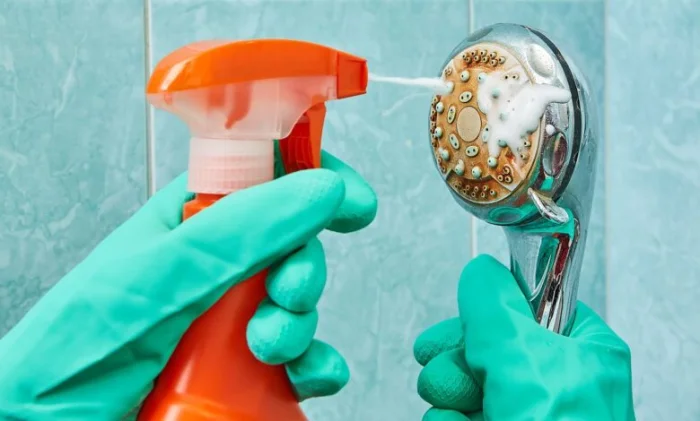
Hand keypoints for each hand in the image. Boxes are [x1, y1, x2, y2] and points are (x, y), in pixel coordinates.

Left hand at [0, 151, 376, 419]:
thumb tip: (317, 188)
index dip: (313, 177)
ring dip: (301, 324)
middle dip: (303, 267)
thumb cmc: (73, 354)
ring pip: (296, 304)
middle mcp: (212, 267)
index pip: (261, 175)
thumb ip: (237, 231)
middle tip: (289, 291)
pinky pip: (299, 358)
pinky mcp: (241, 369)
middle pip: (291, 244)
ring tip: (268, 347)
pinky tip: (305, 375)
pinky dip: (315, 366)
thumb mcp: (154, 277)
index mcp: (186, 223)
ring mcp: (227, 319)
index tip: (352, 201)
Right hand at [413, 255, 635, 420]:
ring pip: (461, 384)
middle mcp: (554, 383)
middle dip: (460, 366)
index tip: (464, 329)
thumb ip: (494, 308)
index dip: (489, 315)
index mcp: (582, 352)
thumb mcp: (524, 362)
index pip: (525, 305)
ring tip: (467, 420)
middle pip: (483, 345)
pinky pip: (453, 417)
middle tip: (463, 383)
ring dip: (450, 401)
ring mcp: (524, 415)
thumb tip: (477, 273)